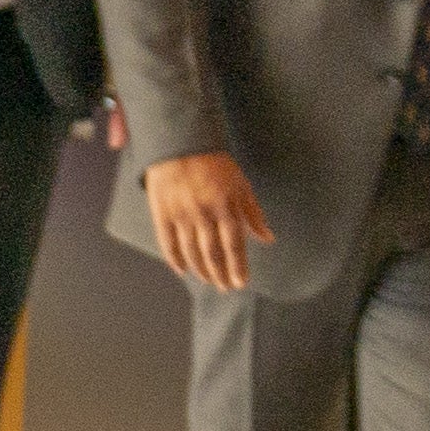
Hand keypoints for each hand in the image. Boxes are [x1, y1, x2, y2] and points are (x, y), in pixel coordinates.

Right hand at [145, 147, 272, 292]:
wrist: (179, 142)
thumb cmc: (214, 163)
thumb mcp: (240, 185)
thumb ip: (253, 213)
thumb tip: (267, 238)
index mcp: (226, 206)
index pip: (234, 245)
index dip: (238, 267)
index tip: (240, 282)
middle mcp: (204, 214)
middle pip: (213, 253)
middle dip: (220, 274)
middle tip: (224, 287)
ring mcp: (182, 215)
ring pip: (192, 252)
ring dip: (201, 270)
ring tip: (208, 280)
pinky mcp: (162, 213)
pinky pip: (168, 243)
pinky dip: (175, 259)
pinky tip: (182, 269)